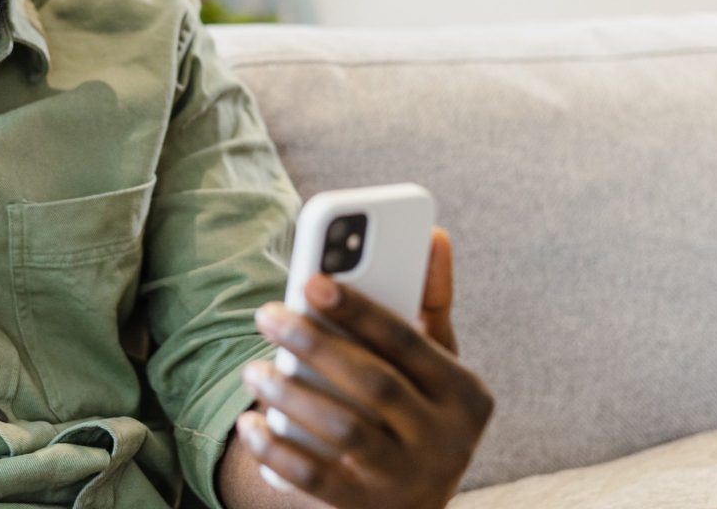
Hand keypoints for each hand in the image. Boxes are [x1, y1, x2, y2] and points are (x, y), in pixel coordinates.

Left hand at [238, 228, 492, 507]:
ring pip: (344, 431)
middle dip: (315, 345)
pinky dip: (277, 450)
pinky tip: (250, 423)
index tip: (310, 280)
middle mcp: (447, 442)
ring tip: (252, 368)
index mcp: (466, 394)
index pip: (409, 342)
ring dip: (290, 395)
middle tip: (265, 313)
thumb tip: (434, 233)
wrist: (412, 506)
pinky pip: (315, 480)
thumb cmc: (418, 410)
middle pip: (374, 384)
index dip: (359, 310)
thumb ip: (429, 302)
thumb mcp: (436, 364)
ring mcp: (408, 481)